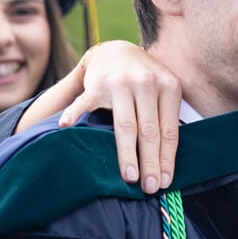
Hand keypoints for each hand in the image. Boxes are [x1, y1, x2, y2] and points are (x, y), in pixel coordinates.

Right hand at [19, 41, 180, 192]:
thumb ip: (169, 117)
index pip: (169, 130)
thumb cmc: (145, 81)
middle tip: (149, 187)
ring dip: (126, 153)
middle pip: (148, 130)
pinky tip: (67, 127)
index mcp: (168, 85)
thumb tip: (170, 163)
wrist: (116, 51)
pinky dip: (74, 114)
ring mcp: (119, 83)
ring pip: (124, 124)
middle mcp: (145, 82)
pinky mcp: (96, 84)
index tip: (165, 181)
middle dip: (149, 162)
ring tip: (129, 177)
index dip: (167, 158)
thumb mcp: (164, 90)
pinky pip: (85, 103)